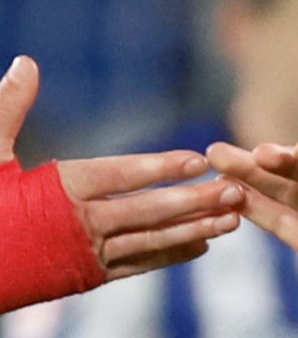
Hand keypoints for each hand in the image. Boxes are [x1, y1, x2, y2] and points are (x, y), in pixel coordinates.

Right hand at [0, 56, 243, 280]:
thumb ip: (9, 109)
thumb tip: (26, 62)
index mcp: (59, 189)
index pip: (119, 175)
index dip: (159, 167)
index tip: (198, 160)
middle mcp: (80, 224)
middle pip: (146, 211)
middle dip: (194, 202)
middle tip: (236, 192)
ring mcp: (87, 253)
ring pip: (149, 241)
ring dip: (194, 230)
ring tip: (234, 220)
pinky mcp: (88, 276)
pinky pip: (137, 265)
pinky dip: (169, 255)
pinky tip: (203, 246)